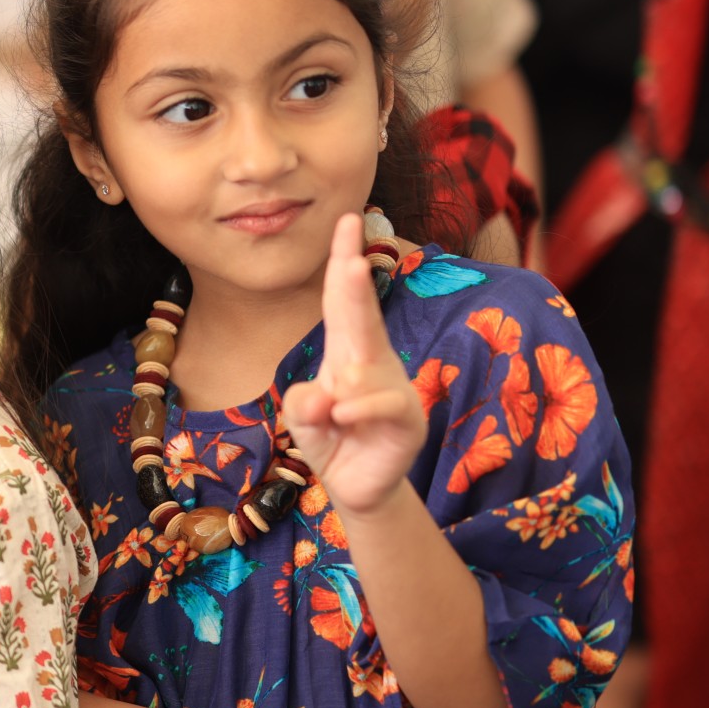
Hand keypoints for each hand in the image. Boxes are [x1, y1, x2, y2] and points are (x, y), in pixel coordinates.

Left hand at [280, 213, 426, 514]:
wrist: (356, 486)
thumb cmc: (330, 437)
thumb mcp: (302, 418)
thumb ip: (303, 404)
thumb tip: (326, 397)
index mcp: (346, 351)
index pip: (341, 299)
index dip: (343, 261)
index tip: (347, 221)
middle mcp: (372, 361)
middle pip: (362, 314)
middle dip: (354, 281)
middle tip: (349, 251)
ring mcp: (393, 387)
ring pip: (366, 366)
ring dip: (340, 389)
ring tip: (330, 413)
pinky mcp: (406, 419)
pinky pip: (384, 402)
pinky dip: (358, 409)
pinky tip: (343, 418)